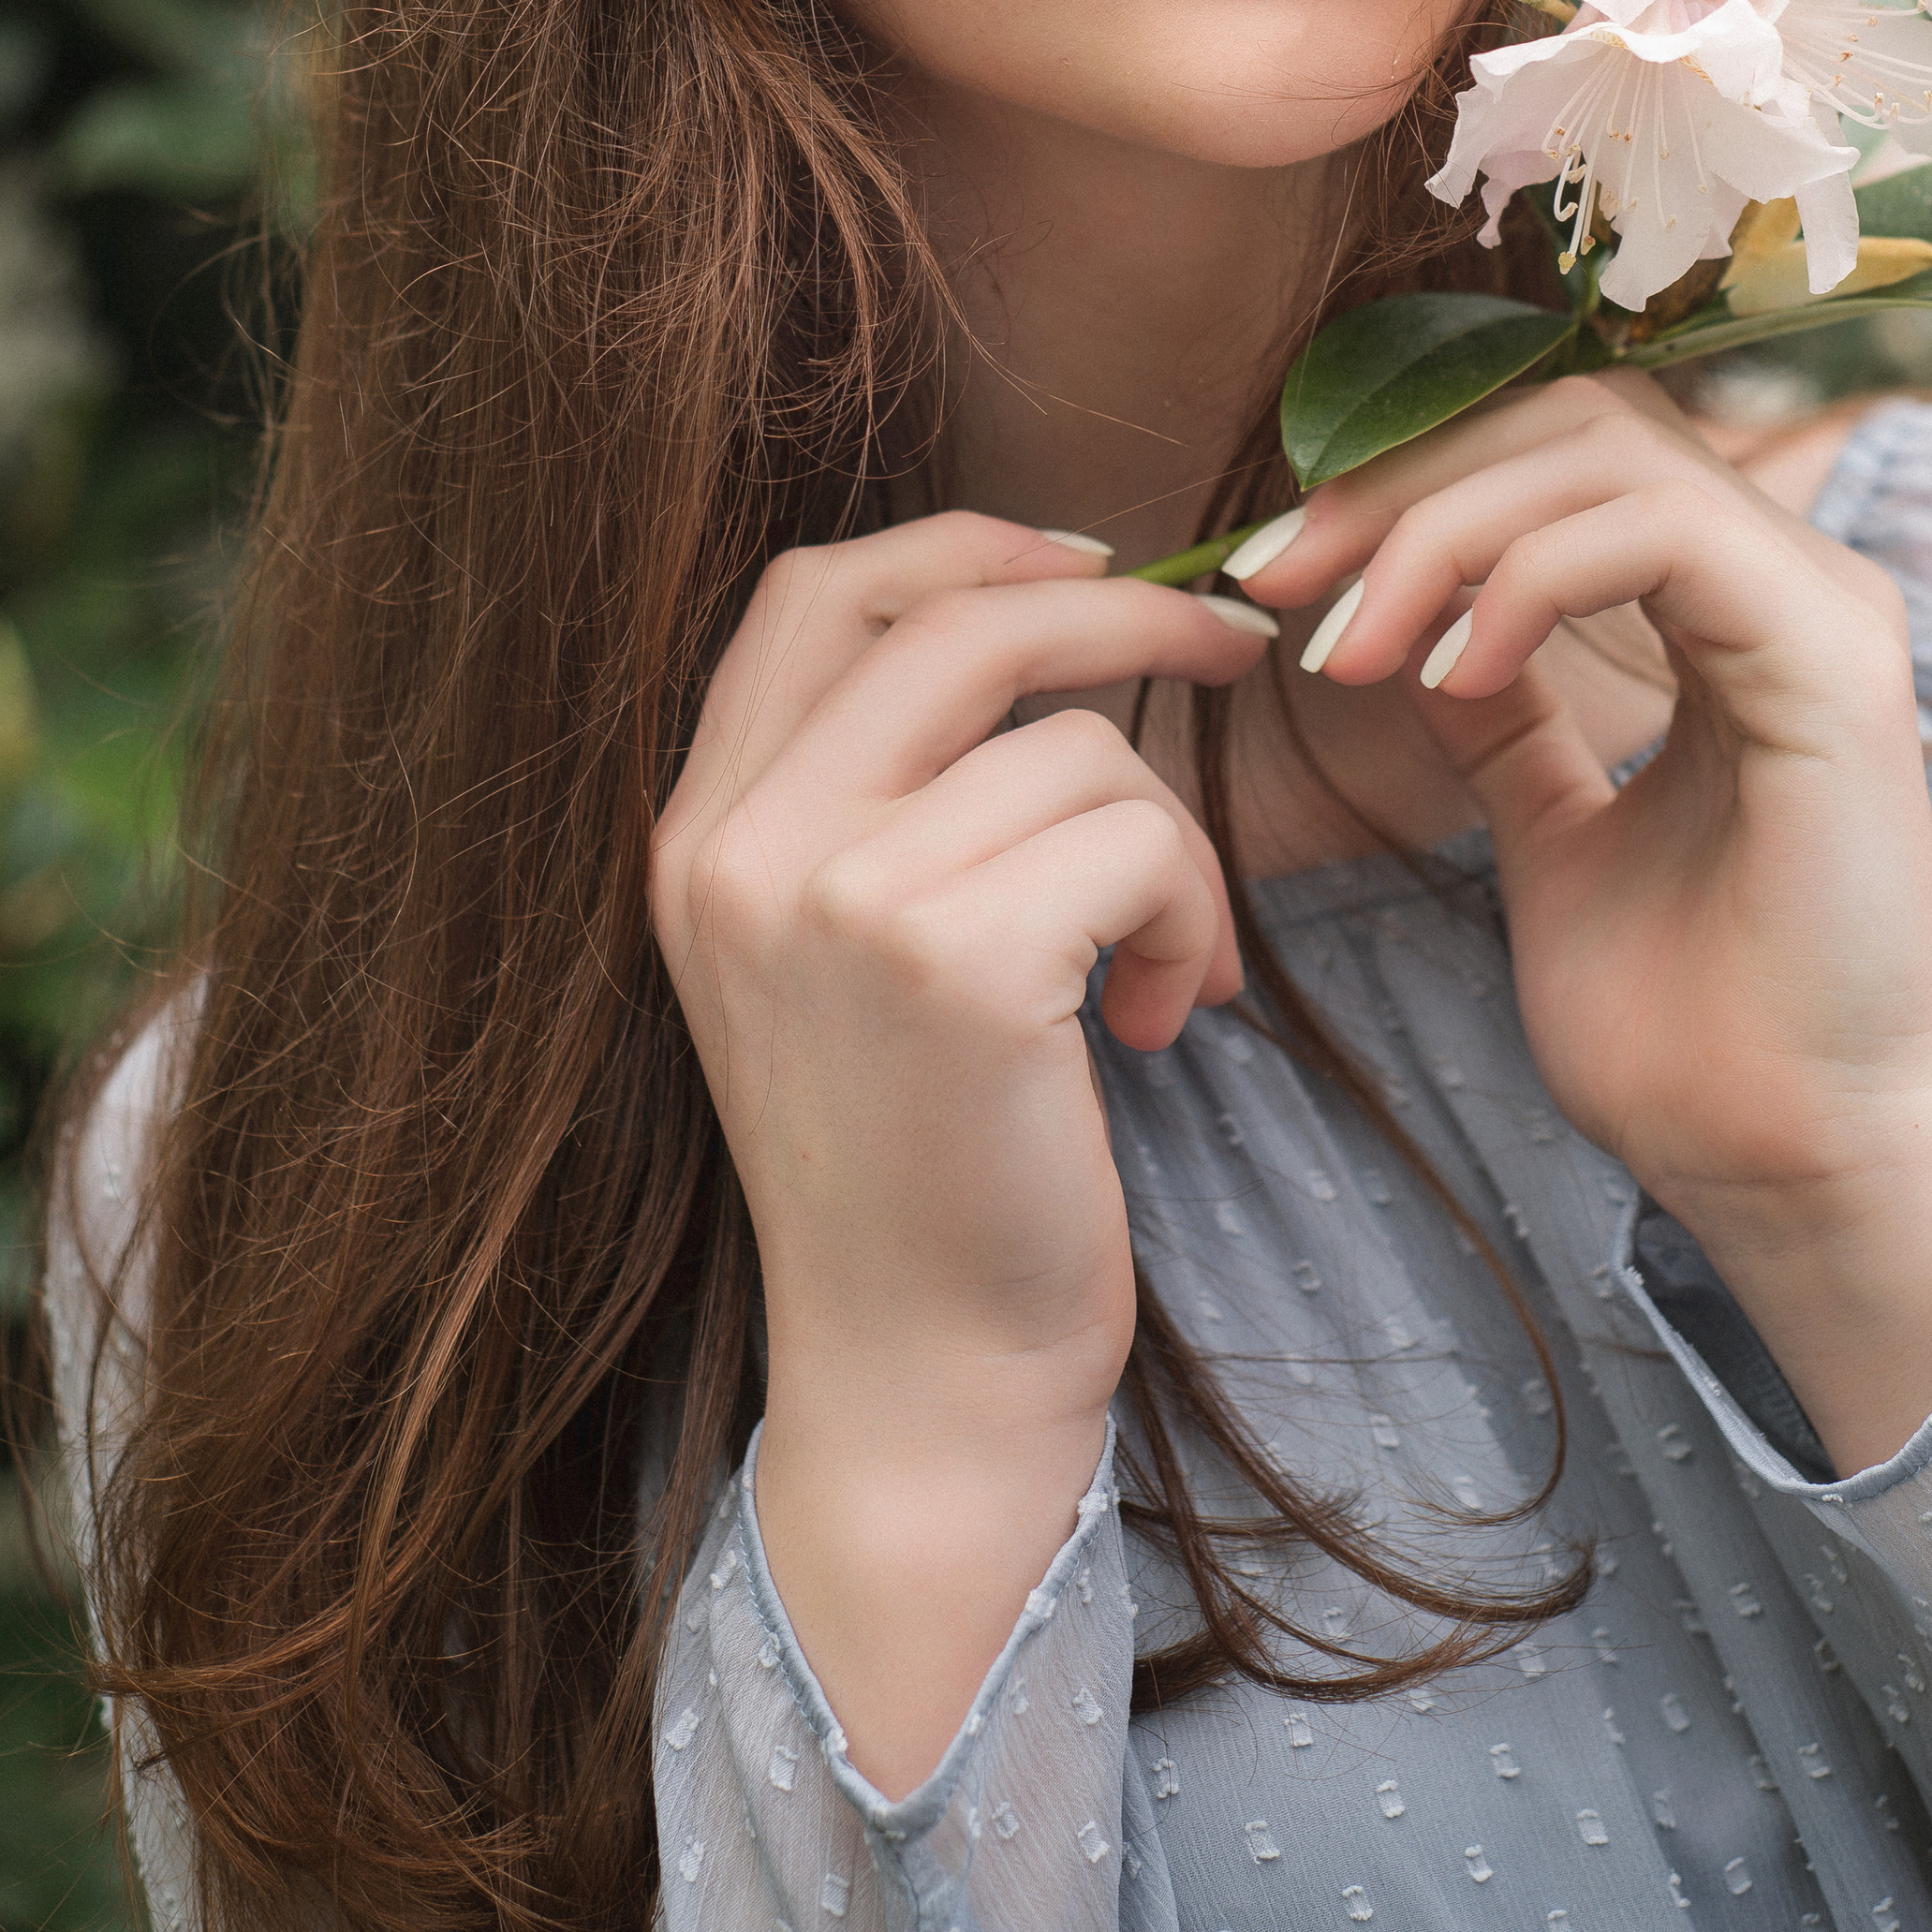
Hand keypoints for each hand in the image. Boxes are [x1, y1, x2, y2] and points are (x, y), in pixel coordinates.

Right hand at [649, 512, 1272, 1786]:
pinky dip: (1193, 914)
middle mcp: (737, 847)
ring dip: (1172, 841)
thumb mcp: (844, 959)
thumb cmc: (926, 1172)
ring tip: (1171, 962)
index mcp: (697, 833)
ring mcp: (830, 895)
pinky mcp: (950, 959)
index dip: (963, 545)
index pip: (812, 591)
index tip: (1087, 564)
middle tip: (1234, 650)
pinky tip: (1168, 1018)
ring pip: (1077, 743)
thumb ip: (883, 797)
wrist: (921, 1386)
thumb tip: (1042, 619)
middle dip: (1123, 612)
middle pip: (953, 616)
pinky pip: (1136, 838)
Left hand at [1227, 375, 1931, 1469]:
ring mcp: (1825, 605)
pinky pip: (1659, 533)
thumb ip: (1502, 718)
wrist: (1785, 1174)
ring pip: (1604, 450)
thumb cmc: (1684, 1037)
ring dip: (1437, 528)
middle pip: (1568, 416)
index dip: (1400, 481)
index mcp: (1733, 608)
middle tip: (1270, 578)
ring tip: (1342, 643)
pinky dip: (1526, 576)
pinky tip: (1445, 671)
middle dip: (1396, 482)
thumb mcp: (1550, 835)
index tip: (1268, 574)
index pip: (1556, 450)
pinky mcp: (1836, 661)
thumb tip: (1411, 627)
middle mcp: (1790, 578)